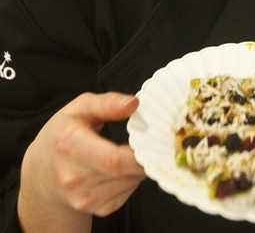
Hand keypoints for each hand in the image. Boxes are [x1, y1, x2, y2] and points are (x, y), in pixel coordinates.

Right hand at [18, 92, 145, 232]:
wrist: (43, 171)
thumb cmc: (63, 132)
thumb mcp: (80, 107)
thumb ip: (107, 103)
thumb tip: (133, 103)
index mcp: (69, 145)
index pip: (112, 159)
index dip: (138, 152)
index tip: (153, 137)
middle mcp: (73, 178)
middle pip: (123, 173)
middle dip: (144, 157)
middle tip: (152, 142)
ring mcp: (83, 198)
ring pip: (128, 184)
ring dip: (139, 168)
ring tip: (135, 152)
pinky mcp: (95, 209)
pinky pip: (126, 194)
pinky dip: (132, 180)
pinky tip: (125, 167)